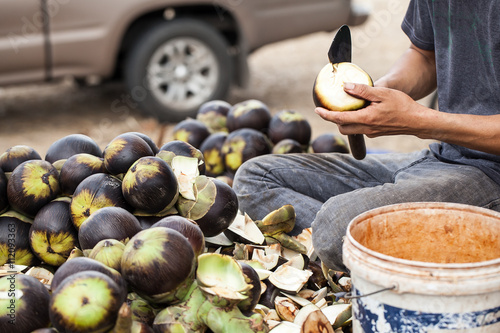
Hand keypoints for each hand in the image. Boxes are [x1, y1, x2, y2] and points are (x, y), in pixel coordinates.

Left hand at [314, 82, 428, 137]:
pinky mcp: (375, 133)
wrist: (417, 122)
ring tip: (343, 108)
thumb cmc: (402, 106)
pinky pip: (359, 129)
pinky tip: (359, 111)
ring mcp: (371, 133)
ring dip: (344, 121)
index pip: (339, 118)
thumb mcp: (382, 93)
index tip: (317, 110)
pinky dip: (354, 122)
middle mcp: (366, 129)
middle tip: (329, 108)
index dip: (326, 115)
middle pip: (342, 127)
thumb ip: (363, 91)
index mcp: (365, 119)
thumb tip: (346, 87)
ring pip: (350, 129)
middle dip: (333, 119)